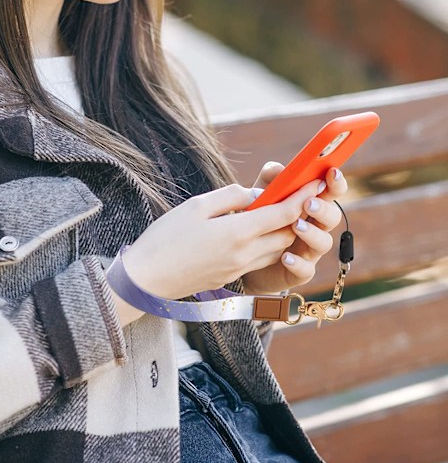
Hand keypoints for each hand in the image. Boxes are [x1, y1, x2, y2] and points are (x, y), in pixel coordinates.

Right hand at [121, 176, 322, 300]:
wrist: (147, 280)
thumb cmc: (165, 238)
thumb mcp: (196, 206)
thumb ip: (231, 196)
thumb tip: (255, 195)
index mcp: (238, 233)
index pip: (284, 213)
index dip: (304, 196)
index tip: (316, 181)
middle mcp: (245, 254)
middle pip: (288, 234)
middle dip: (297, 215)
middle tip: (297, 195)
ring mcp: (239, 269)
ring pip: (277, 250)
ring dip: (283, 232)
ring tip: (276, 213)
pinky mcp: (231, 278)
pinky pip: (260, 260)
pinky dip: (266, 244)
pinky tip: (254, 232)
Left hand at [241, 163, 347, 294]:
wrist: (245, 257)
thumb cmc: (260, 221)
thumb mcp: (263, 197)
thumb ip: (271, 181)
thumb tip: (279, 169)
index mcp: (311, 206)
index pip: (331, 192)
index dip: (336, 182)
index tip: (332, 172)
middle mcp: (316, 228)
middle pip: (332, 217)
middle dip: (323, 208)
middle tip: (307, 202)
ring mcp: (310, 251)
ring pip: (324, 243)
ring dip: (312, 233)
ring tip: (295, 226)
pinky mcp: (299, 272)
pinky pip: (306, 270)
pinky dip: (297, 263)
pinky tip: (285, 257)